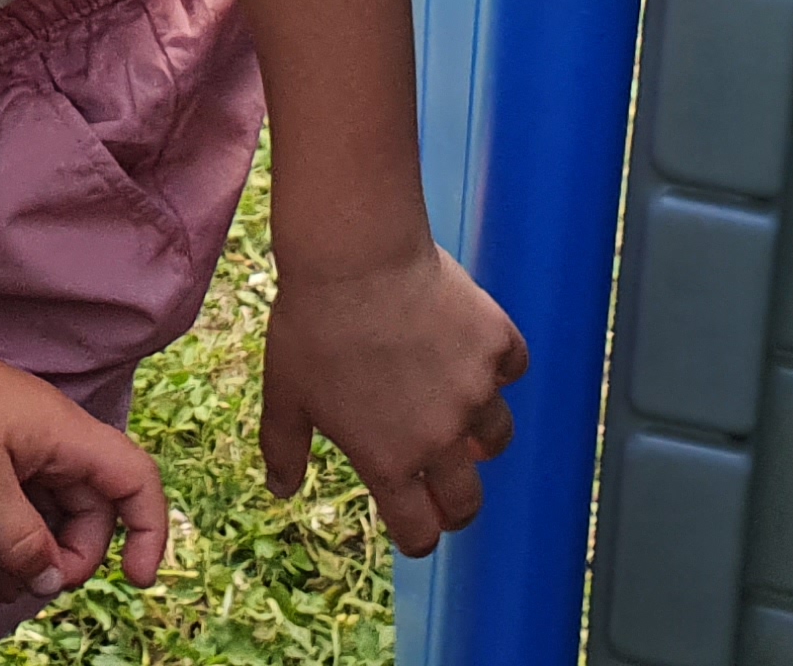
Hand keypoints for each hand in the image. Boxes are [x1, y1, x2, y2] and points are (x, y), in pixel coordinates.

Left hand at [0, 319, 169, 605]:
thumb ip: (21, 541)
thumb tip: (52, 581)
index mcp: (68, 438)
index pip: (136, 483)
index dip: (149, 532)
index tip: (134, 579)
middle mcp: (53, 442)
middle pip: (91, 511)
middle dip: (69, 557)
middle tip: (29, 586)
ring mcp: (20, 447)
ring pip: (48, 512)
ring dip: (30, 554)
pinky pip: (14, 504)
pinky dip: (2, 536)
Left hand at [259, 244, 527, 557]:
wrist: (355, 255)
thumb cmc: (311, 324)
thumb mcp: (284, 392)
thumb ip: (284, 447)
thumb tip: (280, 489)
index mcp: (388, 459)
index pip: (419, 530)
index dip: (418, 538)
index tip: (417, 530)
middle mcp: (440, 435)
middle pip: (468, 500)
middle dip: (458, 504)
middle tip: (447, 488)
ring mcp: (475, 389)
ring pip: (498, 434)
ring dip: (482, 434)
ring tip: (462, 415)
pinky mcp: (495, 342)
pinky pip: (512, 366)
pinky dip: (498, 364)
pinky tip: (473, 350)